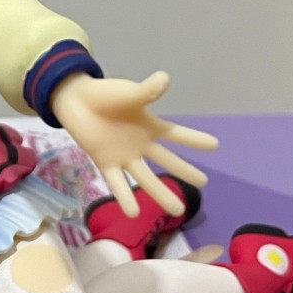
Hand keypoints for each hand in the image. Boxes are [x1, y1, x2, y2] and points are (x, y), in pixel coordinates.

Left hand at [50, 70, 217, 218]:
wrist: (76, 100)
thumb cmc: (106, 96)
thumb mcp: (130, 93)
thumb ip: (147, 90)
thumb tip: (165, 78)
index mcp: (149, 126)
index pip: (176, 134)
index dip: (194, 139)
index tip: (216, 145)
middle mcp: (141, 145)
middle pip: (167, 160)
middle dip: (184, 171)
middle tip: (204, 183)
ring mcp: (124, 156)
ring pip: (146, 178)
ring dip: (161, 194)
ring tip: (177, 211)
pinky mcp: (106, 163)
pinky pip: (117, 183)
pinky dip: (125, 197)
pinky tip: (133, 213)